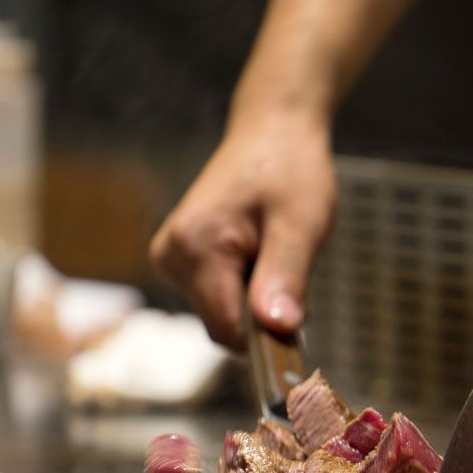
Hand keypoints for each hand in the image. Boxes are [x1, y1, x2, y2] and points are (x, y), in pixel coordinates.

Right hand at [149, 113, 334, 348]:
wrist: (272, 133)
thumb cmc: (290, 171)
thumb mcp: (302, 224)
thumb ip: (287, 277)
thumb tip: (279, 329)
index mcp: (195, 248)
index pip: (229, 331)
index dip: (268, 339)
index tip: (301, 321)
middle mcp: (171, 256)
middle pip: (225, 328)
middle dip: (263, 315)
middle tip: (291, 266)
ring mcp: (170, 259)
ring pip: (223, 317)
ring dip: (256, 300)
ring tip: (275, 252)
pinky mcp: (179, 262)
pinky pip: (218, 300)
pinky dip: (246, 290)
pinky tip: (259, 253)